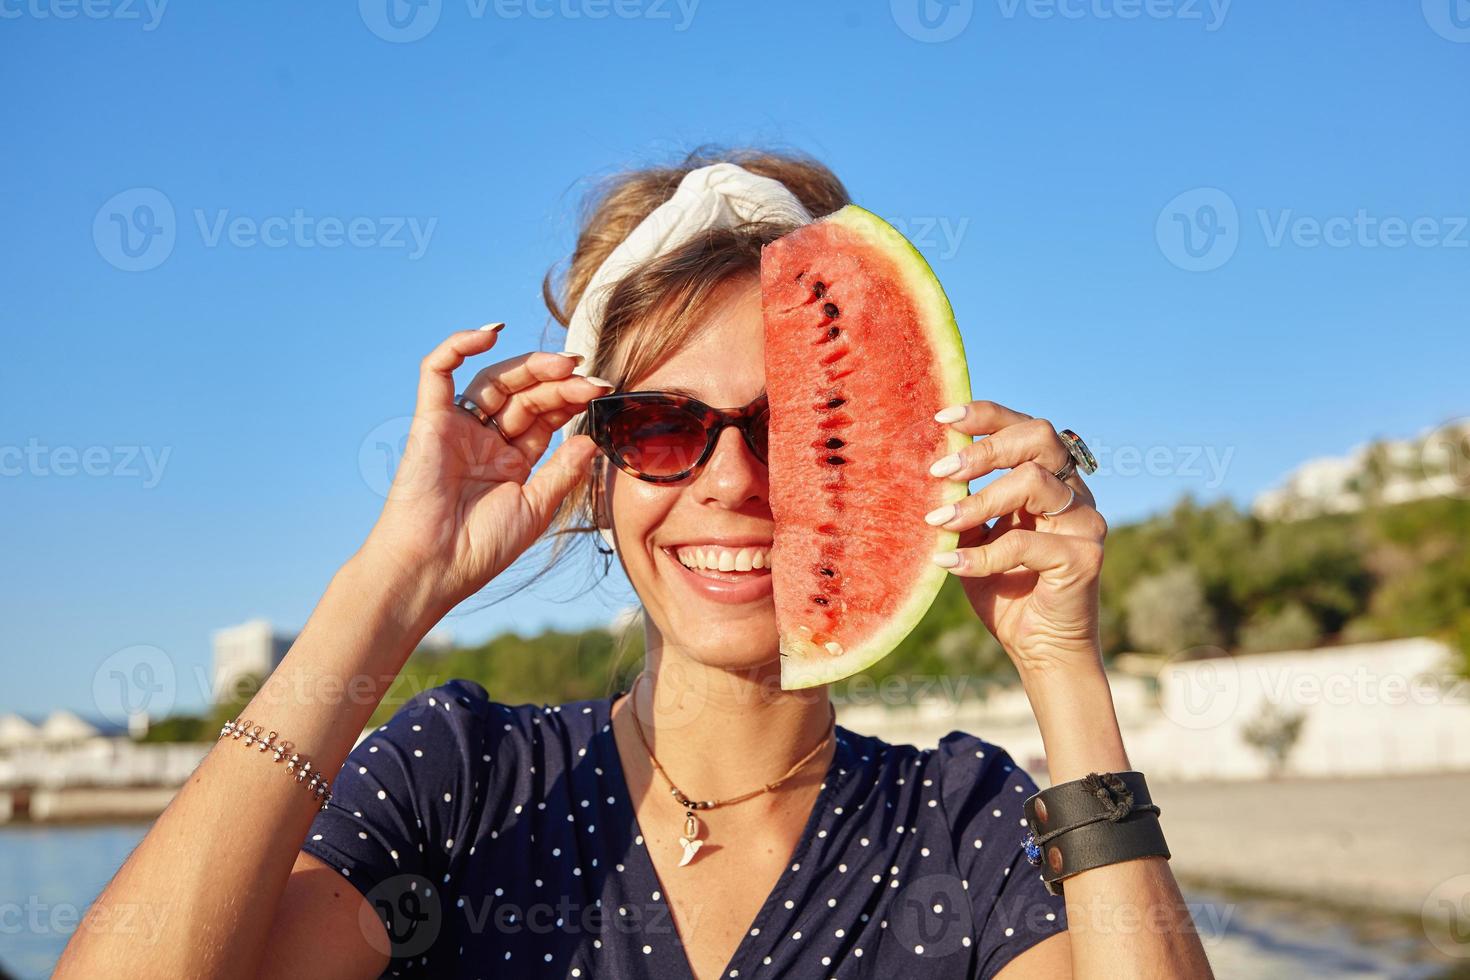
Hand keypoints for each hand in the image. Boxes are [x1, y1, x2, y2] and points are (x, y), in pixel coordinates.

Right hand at [361, 325, 610, 613]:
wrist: (434, 567)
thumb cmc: (481, 548)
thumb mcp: (536, 508)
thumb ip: (563, 471)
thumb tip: (593, 438)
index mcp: (512, 460)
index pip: (547, 416)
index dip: (574, 399)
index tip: (604, 391)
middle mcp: (486, 439)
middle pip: (527, 394)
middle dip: (561, 382)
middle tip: (591, 378)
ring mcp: (458, 427)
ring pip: (496, 379)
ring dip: (530, 366)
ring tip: (564, 364)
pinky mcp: (429, 420)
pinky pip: (437, 371)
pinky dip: (459, 345)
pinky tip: (490, 333)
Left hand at [925, 401, 1107, 675]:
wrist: (1039, 650)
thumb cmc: (1005, 589)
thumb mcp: (972, 539)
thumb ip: (960, 505)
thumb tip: (925, 472)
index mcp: (1050, 479)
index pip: (1025, 428)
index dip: (986, 415)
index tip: (942, 418)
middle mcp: (1073, 493)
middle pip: (1040, 437)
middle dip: (985, 448)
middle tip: (940, 472)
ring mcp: (1085, 522)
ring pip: (1035, 483)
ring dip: (979, 500)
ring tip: (939, 523)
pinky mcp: (1085, 557)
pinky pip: (1028, 543)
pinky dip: (984, 554)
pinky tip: (952, 565)